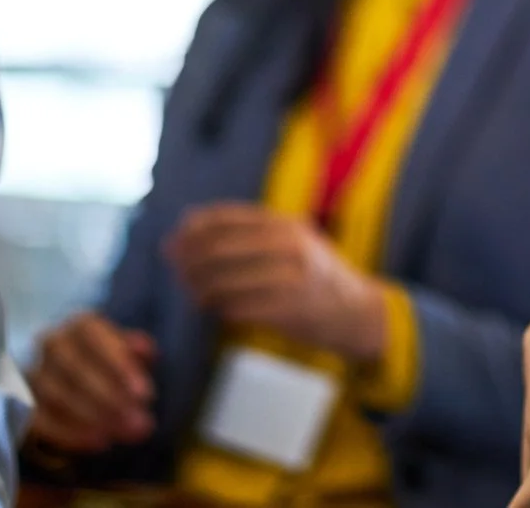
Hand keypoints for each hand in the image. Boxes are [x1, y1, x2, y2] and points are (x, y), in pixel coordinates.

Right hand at [26, 311, 156, 454]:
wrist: (72, 382)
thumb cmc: (108, 363)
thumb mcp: (126, 352)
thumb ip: (135, 349)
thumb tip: (145, 351)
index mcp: (81, 325)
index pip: (95, 336)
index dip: (120, 364)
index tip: (146, 394)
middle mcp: (52, 344)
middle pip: (74, 367)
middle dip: (109, 397)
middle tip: (140, 424)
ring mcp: (32, 373)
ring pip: (56, 394)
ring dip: (92, 417)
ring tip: (122, 435)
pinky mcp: (20, 405)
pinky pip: (39, 420)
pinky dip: (69, 433)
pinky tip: (97, 443)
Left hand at [166, 202, 387, 363]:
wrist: (356, 310)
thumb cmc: (313, 273)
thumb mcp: (290, 239)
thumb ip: (246, 231)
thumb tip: (186, 223)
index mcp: (284, 223)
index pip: (224, 218)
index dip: (192, 230)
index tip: (172, 243)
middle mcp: (288, 245)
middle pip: (219, 249)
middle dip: (189, 261)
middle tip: (178, 272)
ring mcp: (291, 277)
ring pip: (224, 281)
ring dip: (200, 289)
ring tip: (195, 294)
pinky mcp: (290, 309)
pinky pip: (239, 308)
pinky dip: (220, 308)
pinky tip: (216, 309)